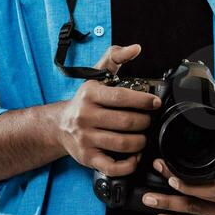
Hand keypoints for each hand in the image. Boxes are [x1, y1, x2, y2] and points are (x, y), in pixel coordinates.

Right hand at [57, 43, 160, 175]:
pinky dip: (129, 164)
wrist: (59, 126)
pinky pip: (113, 166)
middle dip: (144, 123)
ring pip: (123, 144)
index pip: (121, 98)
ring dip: (140, 142)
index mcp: (89, 94)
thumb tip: (136, 48)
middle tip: (149, 122)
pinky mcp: (87, 158)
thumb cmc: (85, 101)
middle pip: (126, 123)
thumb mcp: (96, 75)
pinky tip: (134, 156)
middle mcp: (84, 116)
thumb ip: (115, 57)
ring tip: (143, 137)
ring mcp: (85, 139)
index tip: (155, 104)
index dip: (143, 101)